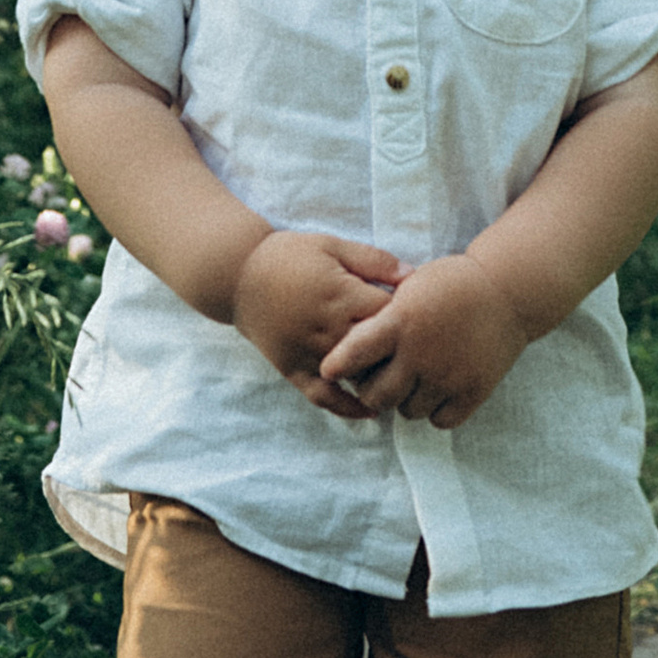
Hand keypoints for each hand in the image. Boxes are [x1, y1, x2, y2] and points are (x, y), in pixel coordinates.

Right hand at [231, 231, 404, 413]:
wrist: (237, 275)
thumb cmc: (288, 255)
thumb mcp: (331, 245)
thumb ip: (372, 260)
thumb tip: (412, 276)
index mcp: (341, 295)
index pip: (390, 315)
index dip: (409, 316)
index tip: (421, 316)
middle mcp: (327, 328)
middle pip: (377, 351)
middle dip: (400, 353)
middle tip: (418, 353)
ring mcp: (309, 353)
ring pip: (355, 377)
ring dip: (380, 380)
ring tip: (404, 381)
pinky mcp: (292, 370)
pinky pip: (323, 397)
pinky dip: (347, 409)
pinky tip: (370, 412)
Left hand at [317, 252, 531, 430]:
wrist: (507, 290)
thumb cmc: (452, 283)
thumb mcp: (410, 287)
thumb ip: (383, 317)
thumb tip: (349, 346)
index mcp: (401, 321)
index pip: (355, 352)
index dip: (338, 365)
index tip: (329, 371)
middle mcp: (421, 353)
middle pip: (377, 395)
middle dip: (373, 390)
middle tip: (380, 380)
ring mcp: (448, 376)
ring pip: (408, 411)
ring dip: (407, 400)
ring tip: (416, 380)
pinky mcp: (473, 391)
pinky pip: (440, 420)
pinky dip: (436, 411)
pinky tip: (439, 391)